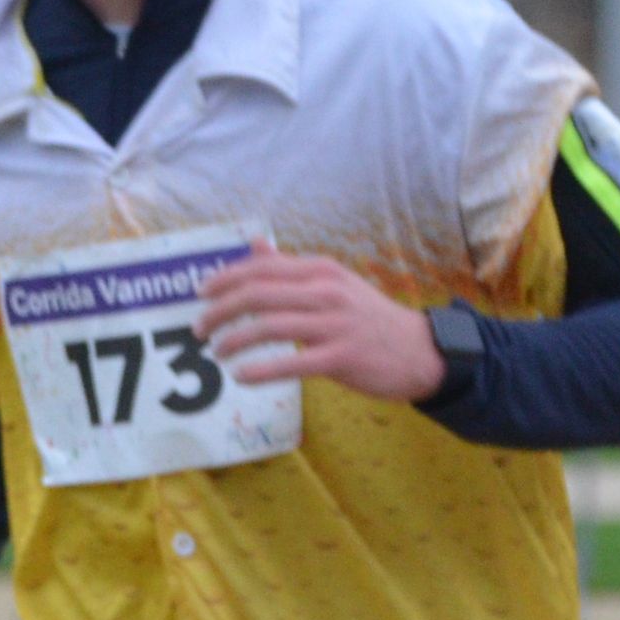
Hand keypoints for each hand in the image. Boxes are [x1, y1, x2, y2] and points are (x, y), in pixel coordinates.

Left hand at [201, 249, 446, 402]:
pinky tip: (241, 376)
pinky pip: (293, 362)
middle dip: (220, 311)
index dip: (225, 278)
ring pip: (270, 327)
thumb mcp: (333, 282)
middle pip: (257, 295)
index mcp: (321, 271)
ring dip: (234, 340)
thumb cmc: (368, 317)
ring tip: (216, 352)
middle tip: (198, 328)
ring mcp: (335, 325)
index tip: (201, 292)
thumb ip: (290, 267)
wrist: (422, 350)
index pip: (261, 268)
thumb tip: (254, 243)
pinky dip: (261, 369)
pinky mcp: (342, 358)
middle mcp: (326, 292)